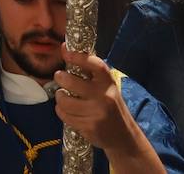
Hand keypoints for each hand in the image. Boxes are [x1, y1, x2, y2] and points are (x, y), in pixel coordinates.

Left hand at [54, 46, 151, 162]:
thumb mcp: (106, 87)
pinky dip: (61, 111)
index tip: (66, 51)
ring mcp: (96, 113)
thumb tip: (65, 48)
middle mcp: (104, 96)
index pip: (94, 64)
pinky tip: (67, 110)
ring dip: (60, 97)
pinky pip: (64, 115)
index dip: (77, 56)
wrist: (123, 136)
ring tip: (63, 96)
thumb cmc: (111, 106)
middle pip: (71, 82)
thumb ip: (88, 71)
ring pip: (64, 100)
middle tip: (60, 77)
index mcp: (108, 82)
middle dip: (60, 77)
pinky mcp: (88, 127)